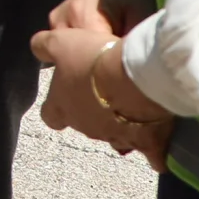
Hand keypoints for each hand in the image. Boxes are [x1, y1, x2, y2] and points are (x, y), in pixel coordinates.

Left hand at [31, 24, 173, 170]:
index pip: (50, 116)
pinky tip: (162, 143)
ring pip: (116, 137)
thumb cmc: (93, 60)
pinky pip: (152, 156)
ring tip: (135, 106)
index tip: (67, 97)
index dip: (57, 108)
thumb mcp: (61, 43)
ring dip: (123, 125)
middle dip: (94, 112)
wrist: (135, 78)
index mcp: (62, 107)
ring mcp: (116, 139)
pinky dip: (156, 152)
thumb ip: (44, 46)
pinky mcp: (146, 144)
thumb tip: (37, 48)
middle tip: (108, 91)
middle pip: (85, 124)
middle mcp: (85, 128)